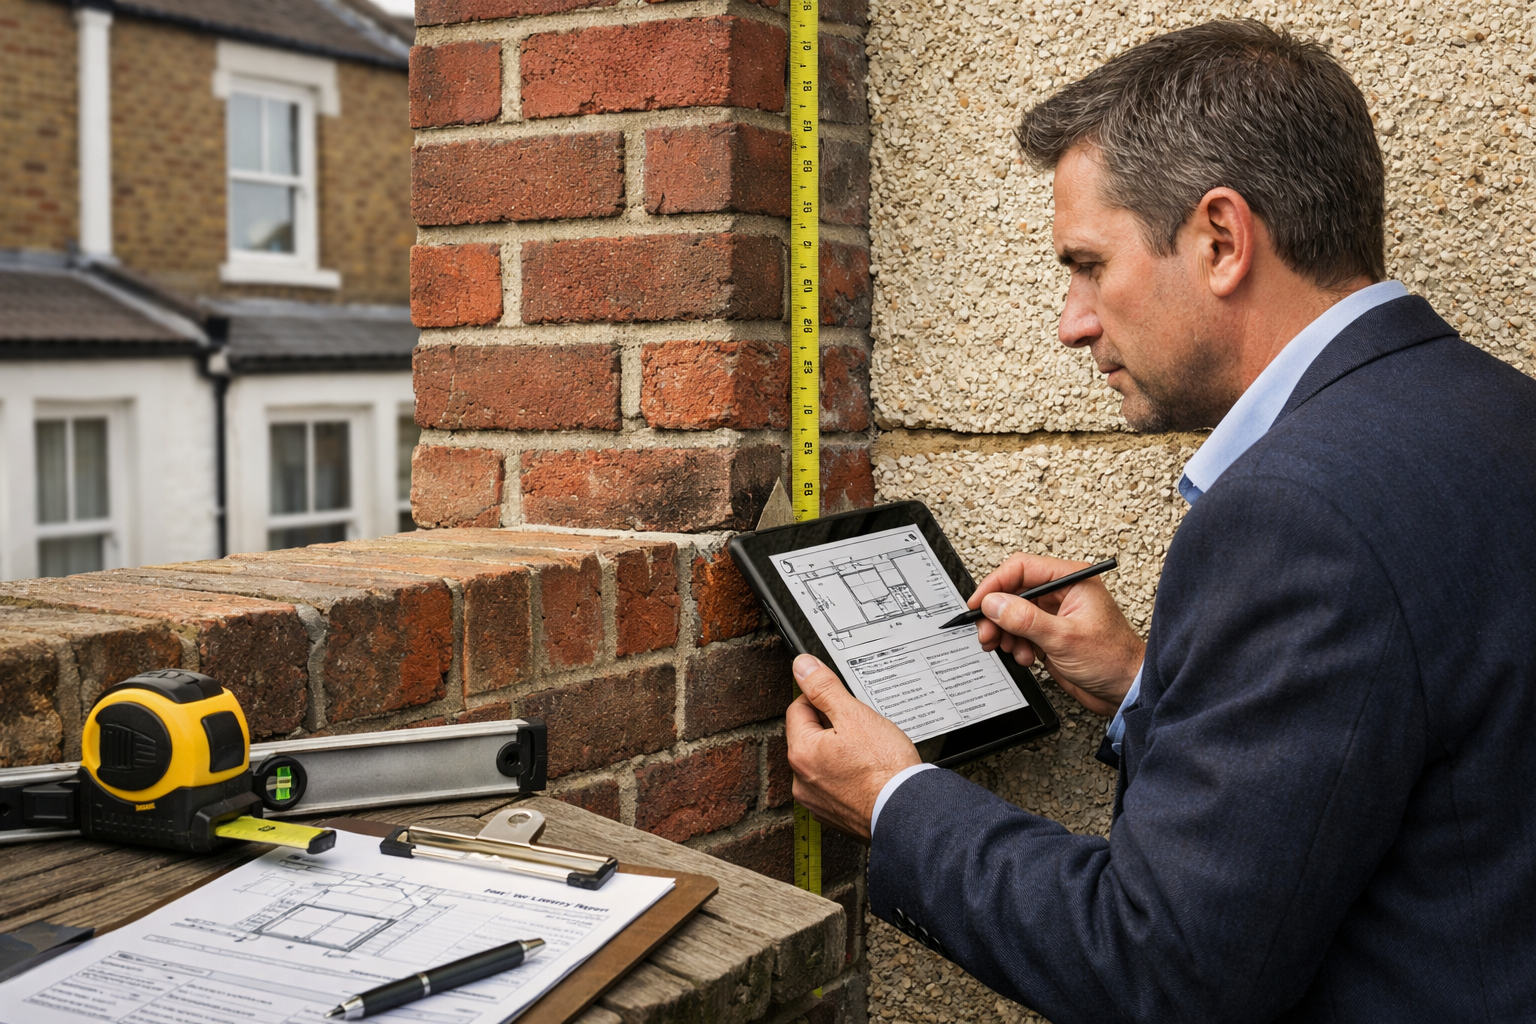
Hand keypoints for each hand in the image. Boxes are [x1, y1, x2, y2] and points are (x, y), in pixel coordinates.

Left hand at [785, 654, 920, 839]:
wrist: (907, 811)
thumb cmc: (884, 768)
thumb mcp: (854, 715)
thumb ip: (824, 688)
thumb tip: (802, 667)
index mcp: (801, 752)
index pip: (799, 709)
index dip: (822, 699)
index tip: (842, 702)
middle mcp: (802, 780)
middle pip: (810, 737)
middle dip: (832, 728)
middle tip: (861, 730)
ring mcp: (817, 800)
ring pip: (823, 762)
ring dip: (839, 754)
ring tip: (867, 754)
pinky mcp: (834, 815)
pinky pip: (835, 786)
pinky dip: (847, 778)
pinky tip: (868, 774)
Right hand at [971, 552, 1144, 716]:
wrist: (1125, 690)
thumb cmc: (1113, 659)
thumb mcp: (1064, 637)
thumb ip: (1025, 618)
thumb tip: (994, 603)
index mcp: (1071, 579)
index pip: (1021, 569)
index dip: (995, 584)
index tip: (979, 604)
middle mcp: (1062, 593)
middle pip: (1013, 591)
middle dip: (997, 614)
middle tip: (987, 633)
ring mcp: (1054, 613)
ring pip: (1012, 613)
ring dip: (1004, 632)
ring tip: (1007, 647)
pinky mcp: (1049, 633)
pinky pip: (1020, 631)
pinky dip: (1015, 644)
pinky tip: (1024, 656)